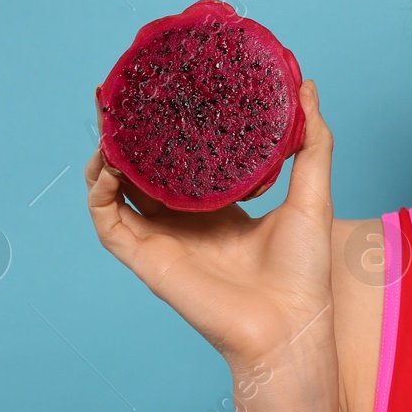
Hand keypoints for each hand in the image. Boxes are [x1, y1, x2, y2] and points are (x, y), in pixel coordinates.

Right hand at [84, 79, 336, 374]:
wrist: (291, 325)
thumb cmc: (304, 271)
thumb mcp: (312, 193)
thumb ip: (312, 142)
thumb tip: (307, 86)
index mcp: (217, 206)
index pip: (182, 157)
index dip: (170, 126)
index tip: (165, 87)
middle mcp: (184, 220)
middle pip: (143, 168)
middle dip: (129, 131)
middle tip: (123, 90)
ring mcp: (162, 238)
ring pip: (116, 189)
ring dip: (106, 153)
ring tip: (108, 118)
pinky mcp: (146, 258)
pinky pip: (107, 221)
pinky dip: (99, 190)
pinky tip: (109, 164)